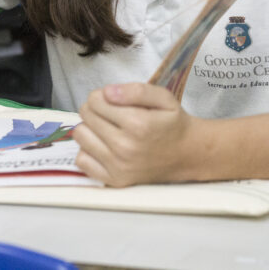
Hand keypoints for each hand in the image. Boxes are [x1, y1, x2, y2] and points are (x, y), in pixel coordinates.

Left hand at [74, 83, 194, 186]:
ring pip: (80, 136)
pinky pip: (82, 160)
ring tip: (107, 128)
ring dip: (90, 128)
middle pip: (86, 116)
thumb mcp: (163, 97)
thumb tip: (107, 92)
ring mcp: (118, 165)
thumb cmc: (173, 124)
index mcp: (137, 123)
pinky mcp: (115, 179)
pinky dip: (88, 150)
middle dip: (95, 109)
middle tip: (111, 113)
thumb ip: (135, 90)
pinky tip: (103, 146)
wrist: (188, 154)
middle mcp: (125, 146)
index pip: (95, 100)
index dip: (102, 95)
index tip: (113, 100)